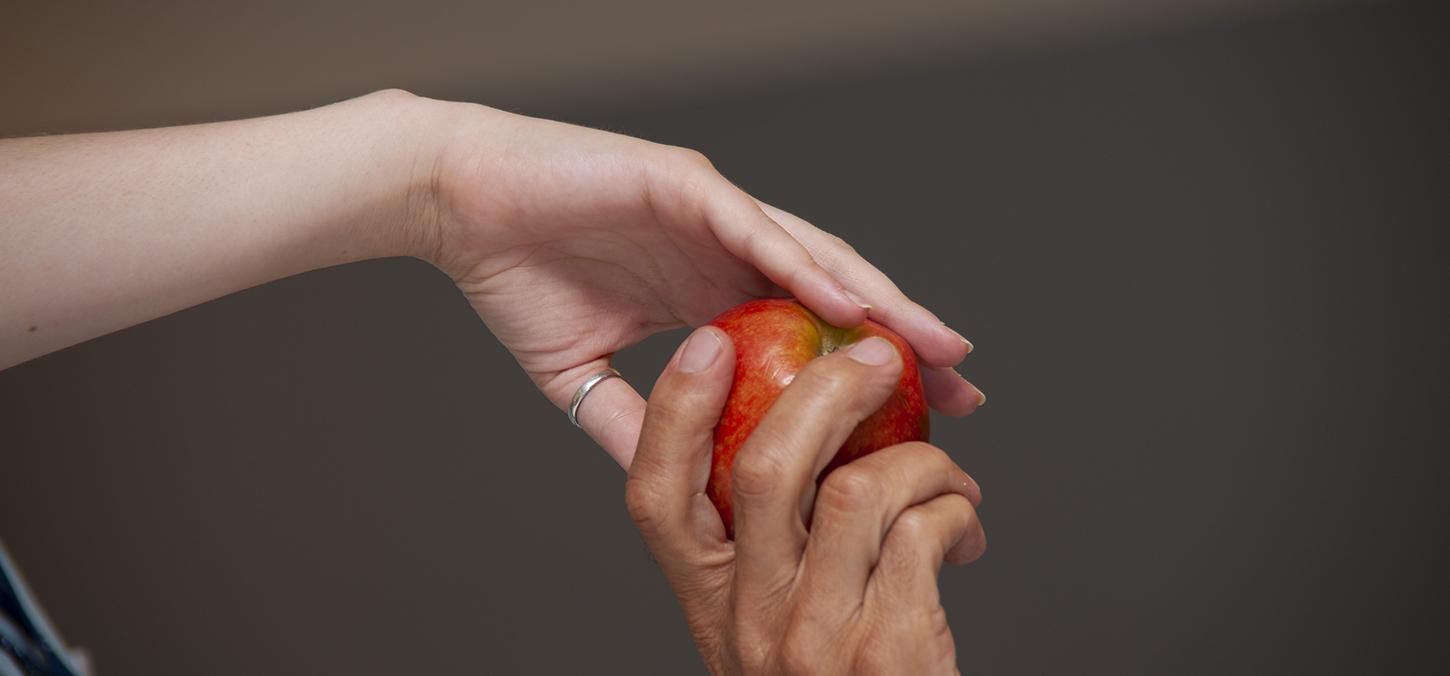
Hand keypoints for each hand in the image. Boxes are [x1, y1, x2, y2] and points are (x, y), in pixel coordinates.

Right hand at [411, 98, 985, 466]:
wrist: (456, 205)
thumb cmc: (514, 275)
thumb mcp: (582, 377)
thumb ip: (634, 423)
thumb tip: (675, 486)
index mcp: (710, 294)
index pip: (807, 341)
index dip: (863, 378)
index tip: (917, 424)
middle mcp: (728, 253)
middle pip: (835, 301)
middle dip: (902, 344)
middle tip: (964, 391)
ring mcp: (716, 216)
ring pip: (818, 262)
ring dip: (882, 304)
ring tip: (938, 347)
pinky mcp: (689, 189)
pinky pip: (760, 232)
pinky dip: (809, 268)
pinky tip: (856, 307)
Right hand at [625, 326, 985, 673]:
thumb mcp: (769, 630)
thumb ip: (765, 552)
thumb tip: (808, 437)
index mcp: (708, 606)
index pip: (654, 495)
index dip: (675, 410)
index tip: (708, 345)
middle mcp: (750, 620)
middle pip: (763, 467)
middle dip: (824, 389)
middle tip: (874, 358)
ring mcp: (816, 638)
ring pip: (859, 487)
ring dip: (921, 458)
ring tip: (946, 476)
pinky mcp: (890, 648)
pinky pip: (925, 528)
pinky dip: (957, 505)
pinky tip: (965, 526)